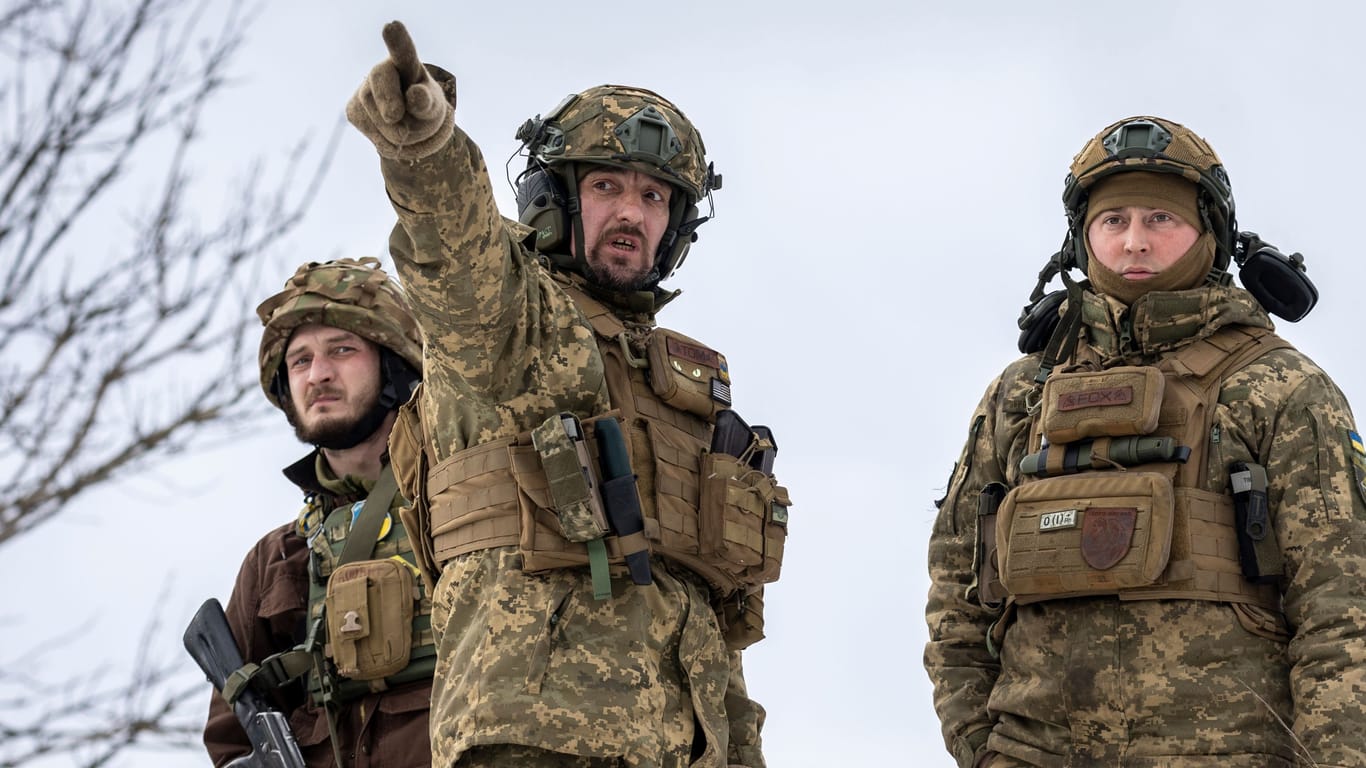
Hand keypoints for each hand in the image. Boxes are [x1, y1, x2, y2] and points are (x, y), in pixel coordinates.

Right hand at [346, 21, 453, 160]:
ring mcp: (364, 91)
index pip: (403, 52)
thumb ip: (426, 102)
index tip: (392, 26)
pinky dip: (386, 142)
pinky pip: (371, 133)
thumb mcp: (432, 107)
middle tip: (396, 116)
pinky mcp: (353, 111)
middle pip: (380, 82)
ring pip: (377, 116)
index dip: (398, 41)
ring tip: (406, 130)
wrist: (408, 124)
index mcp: (407, 65)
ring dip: (396, 133)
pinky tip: (391, 135)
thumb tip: (415, 96)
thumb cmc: (423, 108)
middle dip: (389, 101)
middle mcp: (382, 72)